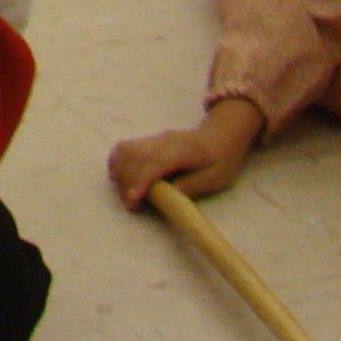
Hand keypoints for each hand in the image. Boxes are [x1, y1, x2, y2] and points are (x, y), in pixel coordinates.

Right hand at [108, 98, 260, 207]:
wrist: (222, 136)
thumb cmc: (221, 161)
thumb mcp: (214, 180)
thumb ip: (189, 187)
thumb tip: (164, 196)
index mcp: (184, 150)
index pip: (155, 162)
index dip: (141, 182)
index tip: (132, 201)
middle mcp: (164, 140)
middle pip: (135, 156)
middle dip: (127, 182)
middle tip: (130, 205)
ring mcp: (155, 138)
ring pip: (126, 149)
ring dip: (120, 172)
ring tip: (125, 193)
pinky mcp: (150, 140)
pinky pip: (126, 147)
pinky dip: (118, 161)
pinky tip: (119, 177)